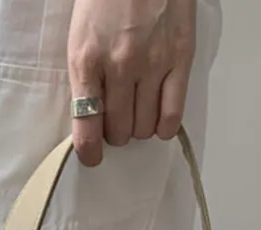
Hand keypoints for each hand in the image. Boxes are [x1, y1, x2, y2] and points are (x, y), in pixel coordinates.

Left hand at [68, 0, 196, 165]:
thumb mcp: (80, 39)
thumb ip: (84, 80)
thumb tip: (90, 121)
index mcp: (87, 62)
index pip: (86, 126)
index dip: (89, 152)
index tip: (92, 158)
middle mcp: (120, 67)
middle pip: (118, 132)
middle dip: (115, 133)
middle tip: (117, 119)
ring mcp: (153, 64)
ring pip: (144, 127)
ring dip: (138, 128)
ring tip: (137, 111)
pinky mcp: (181, 58)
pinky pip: (173, 115)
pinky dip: (164, 126)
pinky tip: (158, 119)